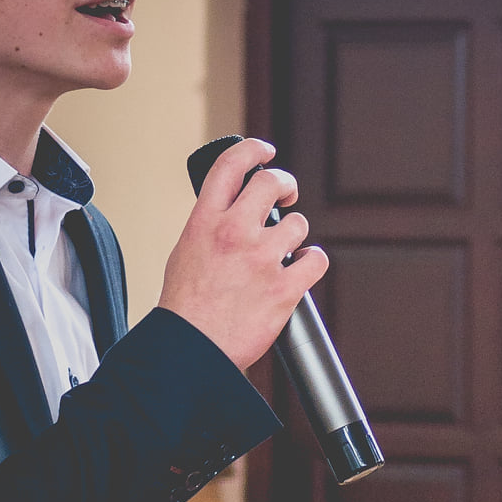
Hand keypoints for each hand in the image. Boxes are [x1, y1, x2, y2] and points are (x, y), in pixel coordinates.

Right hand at [157, 135, 327, 371]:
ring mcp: (261, 259)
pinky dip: (313, 262)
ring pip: (299, 225)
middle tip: (287, 196)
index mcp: (205, 222)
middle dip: (284, 185)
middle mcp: (235, 233)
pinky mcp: (284, 288)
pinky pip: (316, 260)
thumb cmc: (185, 310)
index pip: (231, 165)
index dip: (253, 149)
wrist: (191, 351)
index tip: (266, 152)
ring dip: (296, 236)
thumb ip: (209, 227)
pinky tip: (303, 269)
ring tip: (285, 251)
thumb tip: (230, 213)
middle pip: (271, 183)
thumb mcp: (185, 253)